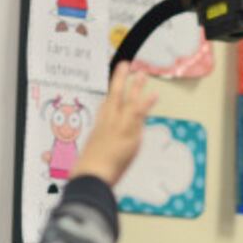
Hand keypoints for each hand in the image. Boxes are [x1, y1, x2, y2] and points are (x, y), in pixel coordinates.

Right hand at [71, 62, 156, 185]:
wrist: (91, 176)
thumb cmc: (88, 174)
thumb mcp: (89, 161)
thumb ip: (97, 156)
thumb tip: (96, 162)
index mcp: (97, 130)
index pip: (104, 109)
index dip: (109, 97)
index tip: (114, 87)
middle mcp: (106, 124)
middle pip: (113, 97)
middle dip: (119, 80)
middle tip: (124, 66)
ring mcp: (117, 126)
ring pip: (127, 101)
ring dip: (135, 86)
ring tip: (142, 74)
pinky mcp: (128, 132)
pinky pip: (138, 115)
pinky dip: (147, 103)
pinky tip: (154, 95)